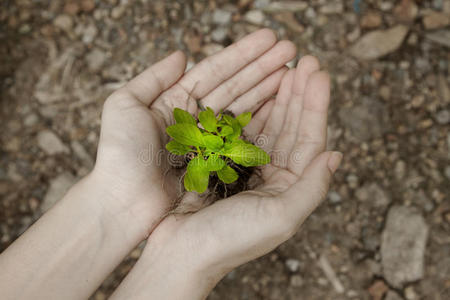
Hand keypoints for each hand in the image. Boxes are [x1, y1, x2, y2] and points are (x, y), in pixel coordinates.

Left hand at [91, 29, 295, 237]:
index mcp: (175, 100)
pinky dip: (261, 119)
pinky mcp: (216, 162)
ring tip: (292, 71)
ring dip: (267, 87)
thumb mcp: (124, 106)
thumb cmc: (119, 156)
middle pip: (234, 85)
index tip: (270, 39)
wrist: (123, 204)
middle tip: (292, 50)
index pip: (214, 70)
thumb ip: (152, 77)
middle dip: (263, 67)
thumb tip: (182, 55)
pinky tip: (280, 104)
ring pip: (242, 106)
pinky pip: (242, 136)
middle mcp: (195, 117)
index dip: (242, 54)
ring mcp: (208, 140)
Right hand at [110, 56, 341, 298]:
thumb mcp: (280, 217)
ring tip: (284, 66)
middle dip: (299, 93)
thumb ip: (311, 188)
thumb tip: (335, 154)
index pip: (310, 140)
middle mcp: (272, 176)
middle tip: (304, 60)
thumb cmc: (230, 240)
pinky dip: (249, 108)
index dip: (316, 106)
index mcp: (289, 189)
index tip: (318, 73)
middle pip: (291, 127)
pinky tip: (257, 89)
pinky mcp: (222, 161)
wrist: (180, 252)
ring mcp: (247, 167)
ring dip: (278, 96)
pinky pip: (241, 129)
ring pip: (268, 124)